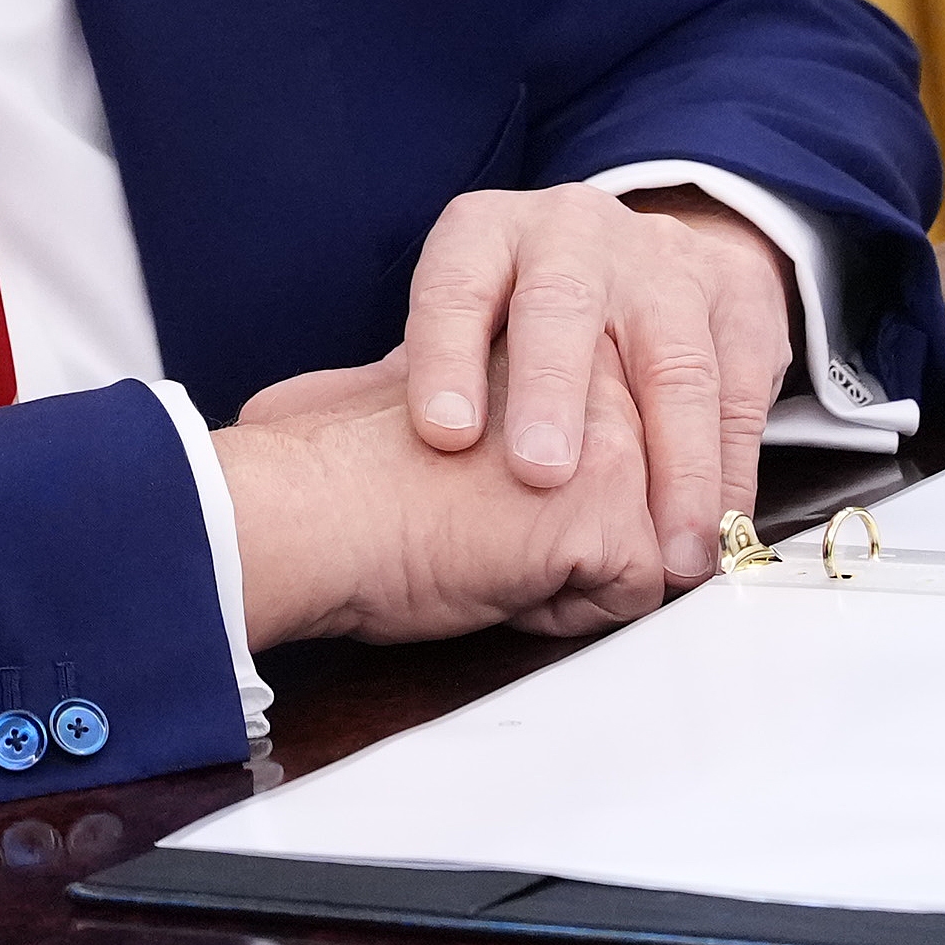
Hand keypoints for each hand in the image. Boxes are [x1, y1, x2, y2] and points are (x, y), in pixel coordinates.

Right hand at [213, 348, 667, 643]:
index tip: (478, 497)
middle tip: (477, 525)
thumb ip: (481, 385)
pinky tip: (492, 572)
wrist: (300, 507)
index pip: (606, 437)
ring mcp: (610, 436)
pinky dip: (563, 612)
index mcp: (540, 333)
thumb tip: (486, 413)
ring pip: (643, 542)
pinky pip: (631, 595)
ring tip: (480, 544)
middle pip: (638, 490)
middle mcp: (590, 369)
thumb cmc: (331, 469)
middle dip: (571, 534)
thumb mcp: (421, 390)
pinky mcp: (609, 506)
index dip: (548, 492)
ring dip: (568, 570)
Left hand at [399, 183, 794, 586]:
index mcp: (487, 232)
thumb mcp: (467, 319)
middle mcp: (572, 232)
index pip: (455, 286)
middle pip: (560, 305)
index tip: (444, 434)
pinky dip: (731, 468)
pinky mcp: (737, 293)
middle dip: (553, 392)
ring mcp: (660, 258)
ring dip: (672, 464)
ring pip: (671, 359)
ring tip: (662, 550)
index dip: (445, 357)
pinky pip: (739, 389)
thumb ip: (439, 382)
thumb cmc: (523, 313)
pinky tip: (719, 527)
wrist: (633, 254)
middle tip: (542, 475)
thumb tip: (401, 477)